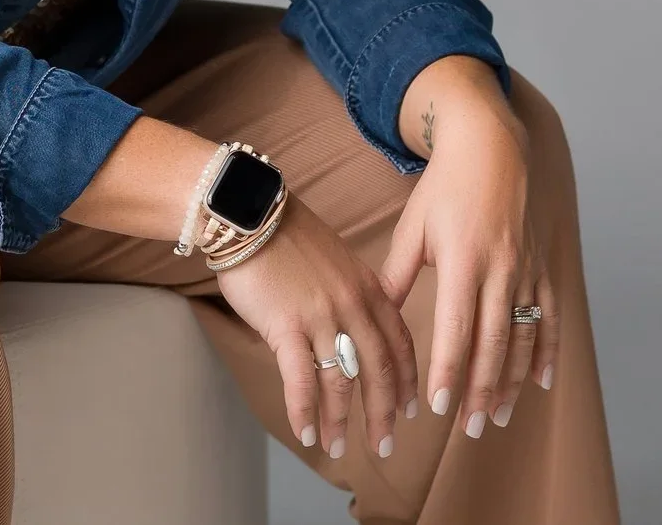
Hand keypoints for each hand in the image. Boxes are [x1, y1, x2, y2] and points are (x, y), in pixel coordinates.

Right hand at [211, 195, 421, 462]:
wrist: (251, 213)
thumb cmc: (286, 236)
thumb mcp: (336, 259)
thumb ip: (349, 294)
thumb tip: (346, 329)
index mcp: (368, 288)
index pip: (399, 342)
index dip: (407, 380)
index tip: (411, 409)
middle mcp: (353, 305)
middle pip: (379, 370)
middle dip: (384, 412)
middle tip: (385, 444)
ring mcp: (322, 316)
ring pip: (342, 381)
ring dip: (342, 420)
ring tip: (338, 449)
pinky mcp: (287, 326)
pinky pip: (302, 380)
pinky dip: (305, 411)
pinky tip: (307, 434)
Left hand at [378, 105, 556, 437]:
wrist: (491, 147)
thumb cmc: (444, 187)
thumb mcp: (413, 227)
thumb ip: (398, 275)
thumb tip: (377, 318)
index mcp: (463, 260)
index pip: (456, 328)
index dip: (449, 370)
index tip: (440, 406)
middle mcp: (499, 268)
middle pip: (492, 342)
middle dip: (480, 389)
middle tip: (469, 428)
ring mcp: (525, 268)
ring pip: (522, 336)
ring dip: (511, 380)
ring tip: (497, 415)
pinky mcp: (541, 266)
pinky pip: (548, 315)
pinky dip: (546, 350)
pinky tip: (541, 382)